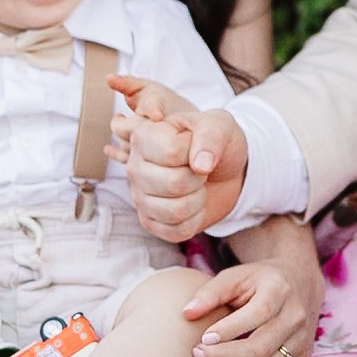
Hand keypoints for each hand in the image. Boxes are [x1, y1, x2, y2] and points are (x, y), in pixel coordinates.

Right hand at [109, 73, 247, 242]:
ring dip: (198, 200)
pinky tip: (194, 204)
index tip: (197, 146)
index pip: (172, 152)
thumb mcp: (220, 126)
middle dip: (199, 178)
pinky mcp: (149, 221)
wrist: (222, 170)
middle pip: (173, 183)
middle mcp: (134, 166)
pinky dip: (195, 220)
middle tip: (199, 170)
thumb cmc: (216, 143)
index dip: (196, 152)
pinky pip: (176, 231)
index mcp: (145, 135)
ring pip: (175, 210)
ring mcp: (139, 196)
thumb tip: (200, 165)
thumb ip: (211, 136)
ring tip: (197, 186)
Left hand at [182, 259, 319, 356]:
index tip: (203, 337)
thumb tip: (187, 314)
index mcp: (280, 290)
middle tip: (199, 354)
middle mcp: (296, 316)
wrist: (298, 283)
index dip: (228, 330)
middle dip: (224, 356)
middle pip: (260, 347)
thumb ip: (210, 293)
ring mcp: (301, 339)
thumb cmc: (259, 281)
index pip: (257, 315)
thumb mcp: (235, 276)